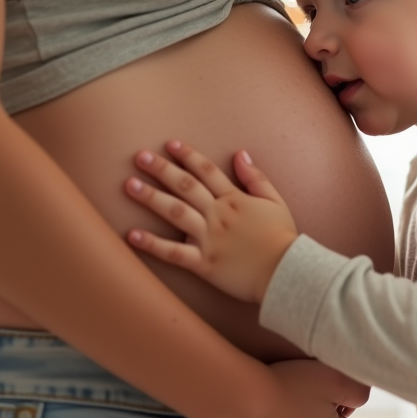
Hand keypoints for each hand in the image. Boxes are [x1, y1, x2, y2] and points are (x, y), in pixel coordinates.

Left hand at [124, 140, 298, 302]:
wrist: (287, 272)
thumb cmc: (282, 238)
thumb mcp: (275, 201)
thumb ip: (256, 178)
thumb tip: (240, 154)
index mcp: (235, 199)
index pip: (206, 171)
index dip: (188, 155)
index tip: (169, 144)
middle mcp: (218, 214)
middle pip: (185, 186)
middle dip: (161, 169)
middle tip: (139, 157)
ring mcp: (210, 239)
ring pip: (175, 212)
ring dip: (151, 198)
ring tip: (130, 185)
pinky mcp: (204, 264)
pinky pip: (174, 253)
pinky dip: (152, 244)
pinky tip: (132, 235)